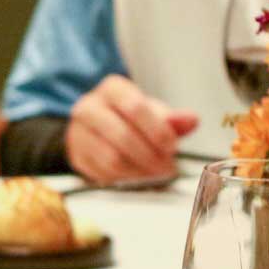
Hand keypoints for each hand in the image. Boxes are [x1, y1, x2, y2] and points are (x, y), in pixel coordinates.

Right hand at [65, 75, 198, 183]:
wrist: (98, 128)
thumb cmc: (129, 118)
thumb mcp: (153, 113)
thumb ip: (173, 119)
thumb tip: (191, 120)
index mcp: (112, 89)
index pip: (135, 107)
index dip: (157, 130)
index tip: (172, 147)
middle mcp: (89, 107)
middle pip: (123, 135)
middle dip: (151, 156)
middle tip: (168, 168)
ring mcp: (79, 132)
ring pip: (112, 158)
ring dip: (140, 172)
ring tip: (156, 174)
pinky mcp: (77, 156)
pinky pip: (104, 174)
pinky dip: (126, 180)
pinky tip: (139, 177)